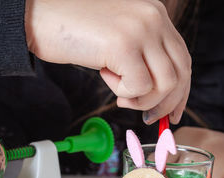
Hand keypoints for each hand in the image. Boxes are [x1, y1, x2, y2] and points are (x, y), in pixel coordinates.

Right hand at [25, 0, 190, 123]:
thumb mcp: (119, 39)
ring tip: (118, 91)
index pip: (182, 58)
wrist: (41, 18)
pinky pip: (139, 87)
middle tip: (147, 117)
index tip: (171, 112)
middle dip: (166, 103)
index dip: (180, 91)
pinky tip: (105, 76)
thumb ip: (143, 55)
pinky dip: (123, 92)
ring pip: (166, 84)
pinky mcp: (124, 45)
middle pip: (180, 72)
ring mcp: (140, 30)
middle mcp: (154, 18)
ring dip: (141, 99)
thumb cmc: (74, 32)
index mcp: (155, 14)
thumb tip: (158, 92)